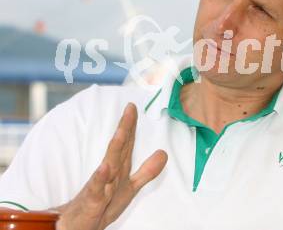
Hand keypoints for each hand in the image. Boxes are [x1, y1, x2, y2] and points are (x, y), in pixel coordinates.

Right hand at [55, 103, 167, 229]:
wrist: (77, 227)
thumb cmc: (102, 205)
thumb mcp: (130, 187)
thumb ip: (147, 171)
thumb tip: (164, 152)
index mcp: (118, 169)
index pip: (126, 144)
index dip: (131, 126)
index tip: (134, 106)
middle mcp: (109, 173)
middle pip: (118, 148)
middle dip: (125, 128)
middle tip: (130, 108)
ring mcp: (99, 186)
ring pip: (108, 165)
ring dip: (114, 148)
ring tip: (121, 131)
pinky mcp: (91, 202)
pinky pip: (96, 190)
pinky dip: (100, 178)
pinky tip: (105, 167)